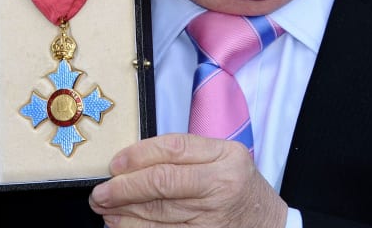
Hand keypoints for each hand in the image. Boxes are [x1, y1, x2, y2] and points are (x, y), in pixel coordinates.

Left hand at [89, 134, 288, 227]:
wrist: (270, 225)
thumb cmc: (240, 187)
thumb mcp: (224, 157)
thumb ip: (186, 154)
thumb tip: (132, 161)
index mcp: (225, 158)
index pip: (173, 150)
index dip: (138, 155)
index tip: (115, 164)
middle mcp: (222, 186)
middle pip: (162, 183)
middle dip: (124, 188)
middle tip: (100, 193)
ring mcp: (214, 219)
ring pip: (159, 215)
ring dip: (125, 214)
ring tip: (105, 210)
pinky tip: (123, 227)